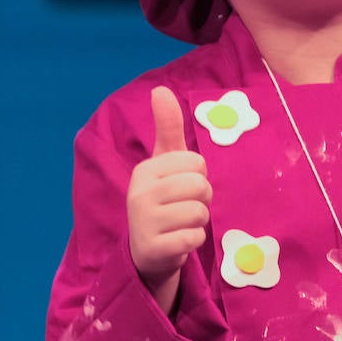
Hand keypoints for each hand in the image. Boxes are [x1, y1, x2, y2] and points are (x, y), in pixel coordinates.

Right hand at [127, 86, 211, 309]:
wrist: (147, 251)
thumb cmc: (163, 200)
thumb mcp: (165, 163)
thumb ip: (167, 128)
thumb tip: (160, 89)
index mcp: (145, 169)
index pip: (197, 163)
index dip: (198, 176)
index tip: (181, 188)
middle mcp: (140, 192)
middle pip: (200, 186)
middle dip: (201, 199)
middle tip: (183, 208)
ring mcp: (144, 221)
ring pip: (200, 212)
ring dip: (198, 222)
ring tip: (180, 225)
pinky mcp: (154, 248)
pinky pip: (194, 238)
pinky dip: (193, 241)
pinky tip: (178, 242)